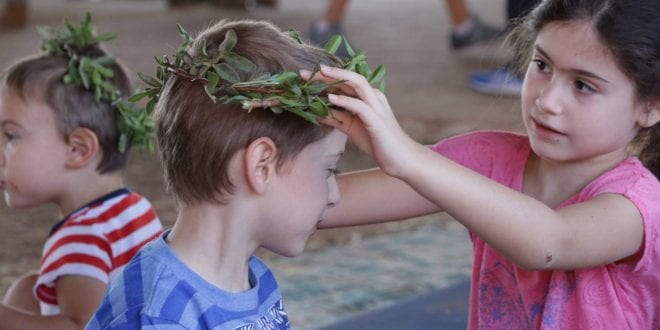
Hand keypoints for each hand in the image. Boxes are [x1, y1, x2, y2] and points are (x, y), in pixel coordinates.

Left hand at [301, 66, 420, 176]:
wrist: (400, 158)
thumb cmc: (378, 142)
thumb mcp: (351, 128)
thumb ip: (336, 118)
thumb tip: (316, 113)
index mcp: (368, 97)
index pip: (346, 81)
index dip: (326, 77)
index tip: (306, 76)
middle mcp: (373, 97)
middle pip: (349, 77)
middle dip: (327, 74)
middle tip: (304, 73)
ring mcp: (376, 107)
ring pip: (357, 84)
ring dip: (336, 78)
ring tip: (317, 76)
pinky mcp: (377, 120)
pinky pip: (360, 106)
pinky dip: (345, 100)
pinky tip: (330, 98)